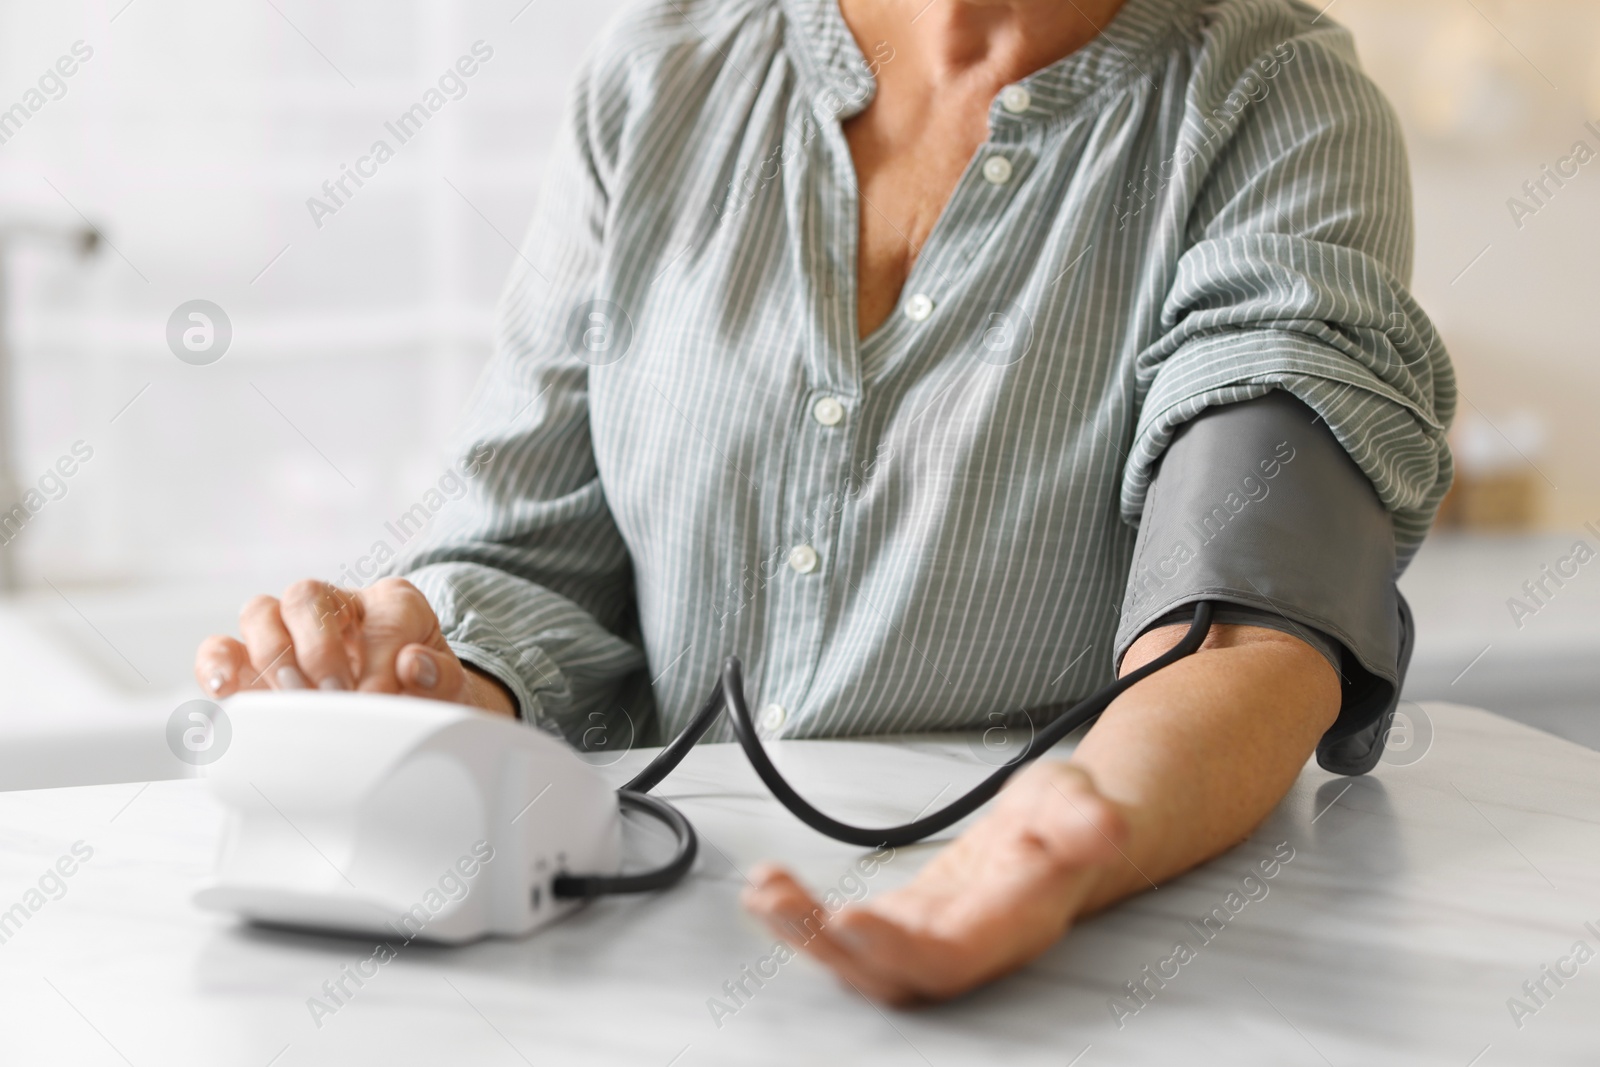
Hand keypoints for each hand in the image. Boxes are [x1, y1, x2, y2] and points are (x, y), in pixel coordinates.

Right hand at [193, 577, 515, 714]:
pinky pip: (222, 650)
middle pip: (307, 596)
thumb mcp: (451, 690)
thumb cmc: (427, 698)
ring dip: (271, 656)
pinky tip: (226, 691)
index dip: (381, 658)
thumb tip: (413, 665)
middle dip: (318, 648)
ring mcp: (292, 632)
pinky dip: (217, 667)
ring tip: (294, 700)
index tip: (380, 700)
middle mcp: (338, 607)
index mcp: (394, 604)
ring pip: (261, 613)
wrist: (408, 721)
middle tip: (334, 695)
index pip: (384, 616)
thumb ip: (441, 678)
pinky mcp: (256, 665)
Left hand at [740, 761, 1127, 1005]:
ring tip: (764, 892)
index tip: (849, 920)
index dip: (899, 949)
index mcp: (1010, 923)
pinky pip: (847, 937)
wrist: (1061, 835)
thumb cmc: (1066, 820)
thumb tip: (1106, 829)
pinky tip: (768, 888)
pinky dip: (805, 918)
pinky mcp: (902, 926)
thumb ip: (1086, 819)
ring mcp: (929, 941)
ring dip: (806, 933)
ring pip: (861, 961)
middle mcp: (967, 945)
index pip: (953, 954)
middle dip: (830, 944)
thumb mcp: (1077, 800)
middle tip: (779, 900)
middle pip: (893, 972)